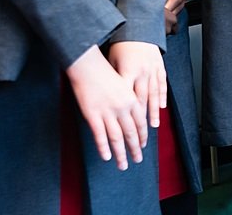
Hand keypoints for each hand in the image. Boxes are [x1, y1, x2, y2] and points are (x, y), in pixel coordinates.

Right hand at [66, 46, 146, 169]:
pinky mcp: (93, 115)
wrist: (89, 67)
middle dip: (134, 148)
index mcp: (132, 99)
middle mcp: (123, 107)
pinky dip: (104, 148)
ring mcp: (108, 112)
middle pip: (131, 133)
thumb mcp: (123, 86)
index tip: (143, 146)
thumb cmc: (105, 74)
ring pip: (117, 138)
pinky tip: (107, 157)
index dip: (142, 136)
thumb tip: (132, 116)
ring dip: (121, 153)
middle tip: (137, 160)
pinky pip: (100, 135)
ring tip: (123, 164)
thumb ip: (129, 101)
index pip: (140, 122)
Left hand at [107, 41, 166, 129]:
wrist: (139, 28)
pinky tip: (163, 107)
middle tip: (140, 134)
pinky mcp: (160, 66)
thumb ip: (113, 80)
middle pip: (142, 101)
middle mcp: (142, 73)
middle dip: (141, 120)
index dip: (126, 115)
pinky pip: (162, 84)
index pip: (127, 99)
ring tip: (154, 126)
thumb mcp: (112, 61)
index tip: (125, 130)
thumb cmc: (122, 45)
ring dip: (154, 112)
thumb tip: (108, 100)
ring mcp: (153, 70)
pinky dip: (163, 96)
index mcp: (128, 72)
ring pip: (154, 95)